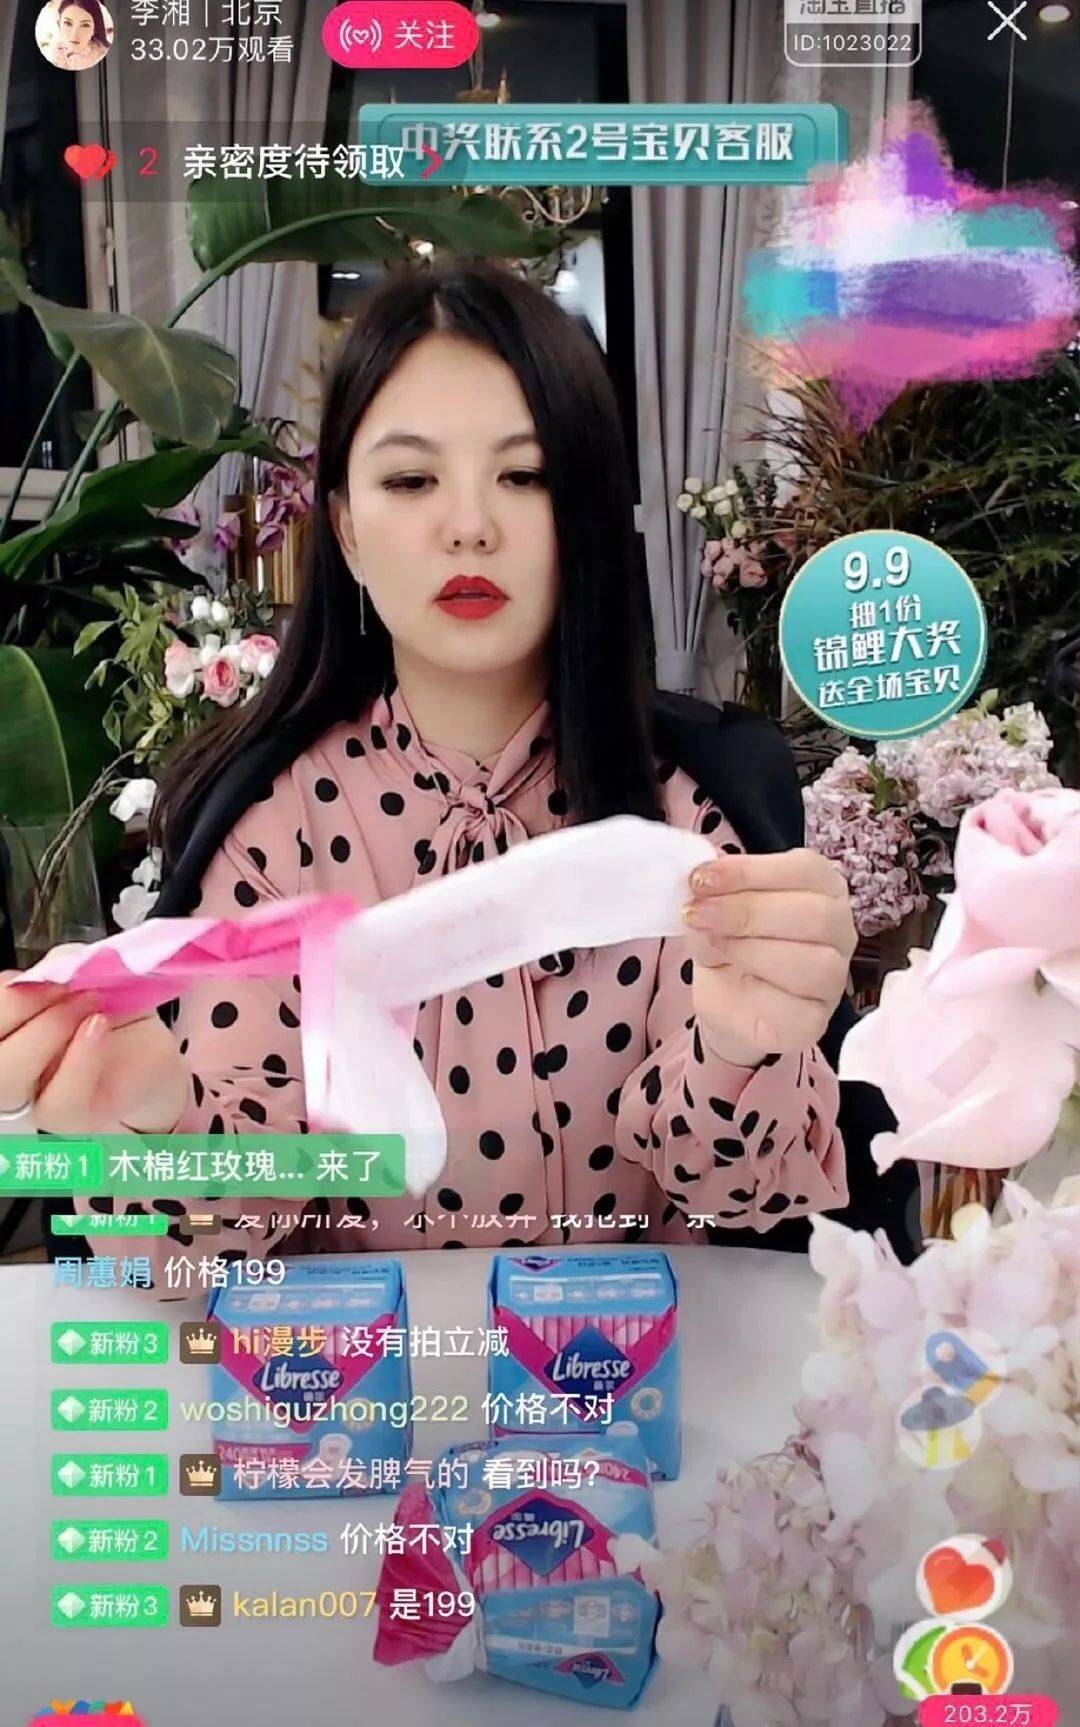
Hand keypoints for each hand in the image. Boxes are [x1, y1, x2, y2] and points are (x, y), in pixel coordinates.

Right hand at [0, 963, 189, 1134]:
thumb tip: (52, 968)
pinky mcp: (68, 1119)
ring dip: (47, 1030)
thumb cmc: (108, 1009)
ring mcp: (31, 1100)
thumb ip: (61, 965)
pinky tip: (98, 1027)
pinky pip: (60, 1101)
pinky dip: (79, 1058)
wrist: (146, 1049)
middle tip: (65, 987)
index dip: (3, 998)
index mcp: (5, 1032)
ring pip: (8, 1080)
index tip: (36, 976)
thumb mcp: (86, 974)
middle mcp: (7, 1068)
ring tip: (89, 1006)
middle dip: (21, 1007)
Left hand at [682, 848, 855, 1067]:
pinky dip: (757, 988)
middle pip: (815, 913)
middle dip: (747, 910)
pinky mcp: (815, 1021)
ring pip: (815, 961)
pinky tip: (735, 980)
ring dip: (751, 949)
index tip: (702, 878)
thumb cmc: (730, 948)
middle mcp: (838, 930)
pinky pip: (797, 1005)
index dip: (752, 871)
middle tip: (699, 914)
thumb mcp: (713, 912)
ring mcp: (834, 978)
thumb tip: (702, 883)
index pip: (807, 868)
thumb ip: (713, 895)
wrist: (727, 1004)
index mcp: (820, 888)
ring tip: (715, 946)